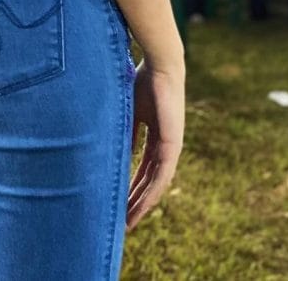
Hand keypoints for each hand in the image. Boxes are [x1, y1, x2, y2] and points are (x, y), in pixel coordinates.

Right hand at [127, 61, 183, 230]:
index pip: (143, 167)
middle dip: (136, 200)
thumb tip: (115, 151)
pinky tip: (141, 207)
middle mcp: (165, 144)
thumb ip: (126, 131)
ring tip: (129, 222)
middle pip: (149, 180)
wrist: (161, 65)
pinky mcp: (172, 145)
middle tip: (123, 221)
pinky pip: (161, 175)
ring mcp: (171, 146)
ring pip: (156, 183)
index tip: (120, 200)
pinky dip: (151, 193)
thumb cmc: (143, 79)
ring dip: (142, 203)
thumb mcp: (130, 110)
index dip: (132, 184)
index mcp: (155, 134)